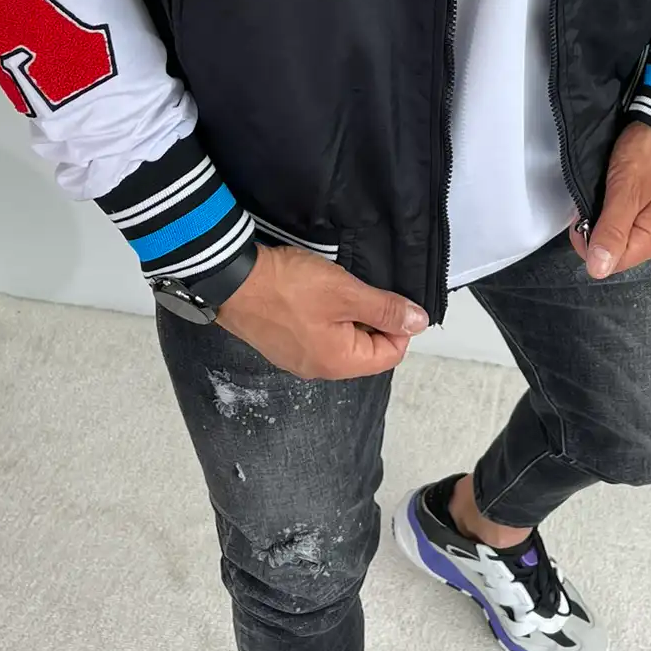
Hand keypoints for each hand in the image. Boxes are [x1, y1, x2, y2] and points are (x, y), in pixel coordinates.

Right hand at [216, 244, 428, 378]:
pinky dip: (325, 317)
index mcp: (339, 364)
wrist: (231, 280)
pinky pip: (317, 336)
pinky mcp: (281, 344)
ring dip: (347, 316)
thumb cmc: (290, 287)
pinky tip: (315, 294)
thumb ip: (384, 309)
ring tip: (337, 288)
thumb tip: (419, 323)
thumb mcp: (346, 293)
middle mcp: (319, 370)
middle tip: (360, 289)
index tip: (388, 298)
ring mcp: (297, 359)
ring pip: (341, 341)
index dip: (398, 325)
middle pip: (365, 350)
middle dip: (371, 320)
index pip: (390, 354)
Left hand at [571, 121, 650, 279]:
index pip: (613, 262)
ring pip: (623, 231)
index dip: (589, 244)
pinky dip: (619, 204)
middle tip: (596, 196)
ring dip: (608, 214)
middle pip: (619, 248)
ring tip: (608, 188)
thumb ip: (611, 232)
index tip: (580, 217)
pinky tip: (619, 186)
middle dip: (599, 227)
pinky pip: (632, 216)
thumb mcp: (626, 191)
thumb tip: (597, 269)